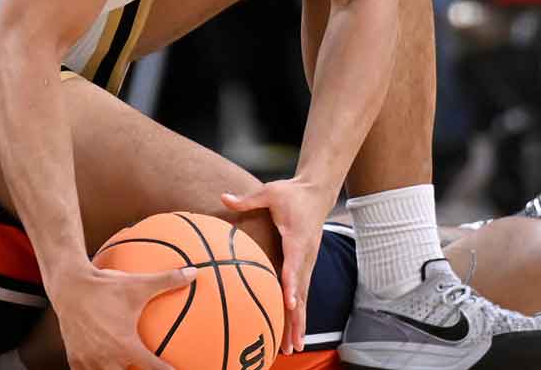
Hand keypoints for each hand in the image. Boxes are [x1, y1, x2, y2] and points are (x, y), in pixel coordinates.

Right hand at [46, 262, 196, 369]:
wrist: (70, 286)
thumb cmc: (106, 286)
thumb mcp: (138, 284)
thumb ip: (168, 280)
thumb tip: (194, 273)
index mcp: (127, 347)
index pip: (154, 369)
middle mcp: (108, 359)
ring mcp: (90, 362)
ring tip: (123, 368)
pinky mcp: (75, 360)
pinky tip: (101, 368)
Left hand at [222, 178, 334, 354]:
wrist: (316, 192)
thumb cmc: (291, 192)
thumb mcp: (270, 191)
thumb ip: (248, 198)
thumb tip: (223, 196)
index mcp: (297, 239)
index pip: (294, 266)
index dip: (291, 285)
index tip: (289, 304)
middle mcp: (305, 255)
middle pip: (302, 291)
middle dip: (297, 318)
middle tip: (292, 344)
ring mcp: (308, 262)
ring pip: (304, 296)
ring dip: (299, 322)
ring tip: (294, 347)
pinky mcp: (306, 264)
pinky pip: (302, 291)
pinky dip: (299, 312)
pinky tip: (293, 330)